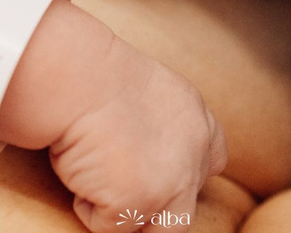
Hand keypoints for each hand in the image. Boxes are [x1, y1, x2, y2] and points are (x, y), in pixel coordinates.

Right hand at [50, 40, 227, 231]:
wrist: (78, 76)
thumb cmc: (92, 74)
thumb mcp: (144, 89)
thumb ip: (158, 122)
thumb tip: (138, 154)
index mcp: (194, 116)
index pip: (212, 157)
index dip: (186, 172)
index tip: (158, 173)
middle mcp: (195, 152)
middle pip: (186, 205)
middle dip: (156, 205)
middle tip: (118, 187)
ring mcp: (173, 182)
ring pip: (163, 230)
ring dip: (130, 217)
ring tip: (95, 182)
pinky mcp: (140, 203)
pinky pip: (111, 226)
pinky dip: (89, 207)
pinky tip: (79, 172)